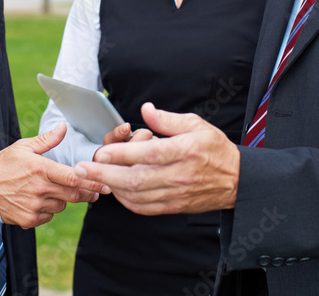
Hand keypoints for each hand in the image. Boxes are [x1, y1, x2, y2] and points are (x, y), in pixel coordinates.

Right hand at [0, 123, 109, 227]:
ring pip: (62, 205)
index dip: (92, 181)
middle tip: (96, 191)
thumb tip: (64, 127)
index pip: (73, 178)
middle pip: (74, 194)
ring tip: (53, 189)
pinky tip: (40, 199)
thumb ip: (47, 139)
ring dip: (64, 198)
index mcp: (40, 169)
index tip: (105, 183)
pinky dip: (50, 209)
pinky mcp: (29, 220)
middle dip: (87, 192)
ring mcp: (34, 206)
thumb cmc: (5, 164)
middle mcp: (39, 189)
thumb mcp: (24, 147)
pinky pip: (49, 215)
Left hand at [75, 102, 239, 215]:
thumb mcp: (197, 124)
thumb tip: (145, 110)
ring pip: (137, 196)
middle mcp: (180, 175)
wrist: (237, 180)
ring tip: (90, 178)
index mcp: (186, 150)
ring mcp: (176, 194)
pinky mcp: (174, 206)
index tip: (101, 151)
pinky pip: (144, 207)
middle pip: (137, 179)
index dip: (123, 154)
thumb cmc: (215, 148)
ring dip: (110, 188)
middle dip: (104, 174)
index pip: (150, 154)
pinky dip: (125, 200)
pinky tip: (113, 190)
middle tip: (81, 168)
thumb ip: (168, 119)